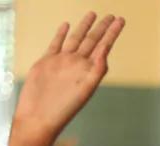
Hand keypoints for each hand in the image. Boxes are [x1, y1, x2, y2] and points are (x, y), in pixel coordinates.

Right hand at [12, 13, 124, 141]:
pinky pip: (56, 44)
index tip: (121, 20)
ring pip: (76, 39)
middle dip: (102, 28)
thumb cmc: (64, 109)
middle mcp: (78, 64)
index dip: (112, 33)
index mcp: (89, 70)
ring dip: (84, 27)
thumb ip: (96, 70)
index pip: (104, 46)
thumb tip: (105, 51)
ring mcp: (62, 62)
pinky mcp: (47, 62)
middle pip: (92, 40)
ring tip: (93, 14)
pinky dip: (61, 34)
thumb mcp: (84, 89)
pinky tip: (67, 25)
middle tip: (112, 16)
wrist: (39, 116)